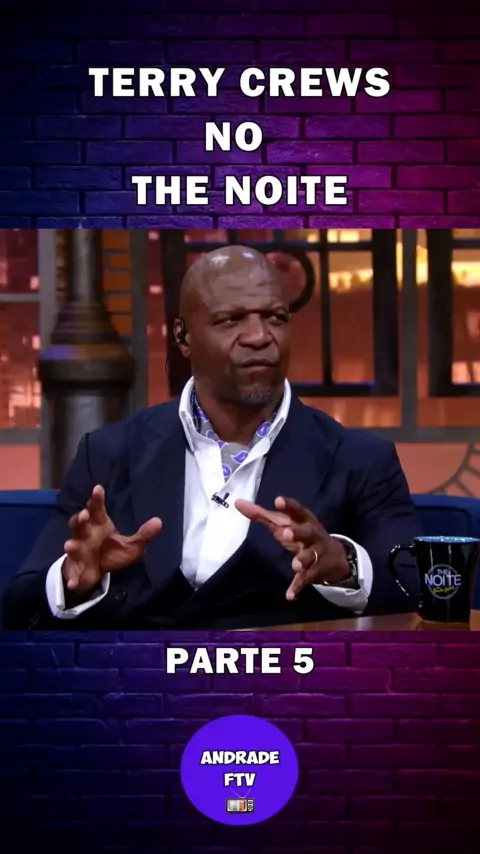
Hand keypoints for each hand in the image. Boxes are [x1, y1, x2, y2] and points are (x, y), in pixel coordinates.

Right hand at [62, 484, 161, 595]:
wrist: (97, 571)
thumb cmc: (112, 551)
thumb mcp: (132, 545)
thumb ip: (143, 534)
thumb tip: (159, 521)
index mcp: (99, 525)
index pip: (96, 509)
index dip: (96, 499)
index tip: (98, 488)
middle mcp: (86, 535)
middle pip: (79, 524)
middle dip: (79, 520)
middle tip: (83, 515)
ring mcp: (79, 552)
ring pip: (73, 546)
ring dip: (71, 546)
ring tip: (69, 545)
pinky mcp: (77, 569)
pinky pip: (73, 574)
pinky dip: (73, 578)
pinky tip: (73, 583)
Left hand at [235, 495, 349, 600]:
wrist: (334, 556)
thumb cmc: (301, 534)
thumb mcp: (284, 523)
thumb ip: (261, 514)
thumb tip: (237, 503)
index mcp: (304, 520)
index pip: (297, 510)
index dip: (288, 505)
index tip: (277, 500)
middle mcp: (312, 535)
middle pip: (307, 532)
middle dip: (297, 532)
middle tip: (286, 534)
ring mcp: (316, 553)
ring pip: (310, 556)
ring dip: (302, 560)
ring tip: (294, 566)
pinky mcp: (316, 570)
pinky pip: (307, 578)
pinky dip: (298, 586)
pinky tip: (290, 595)